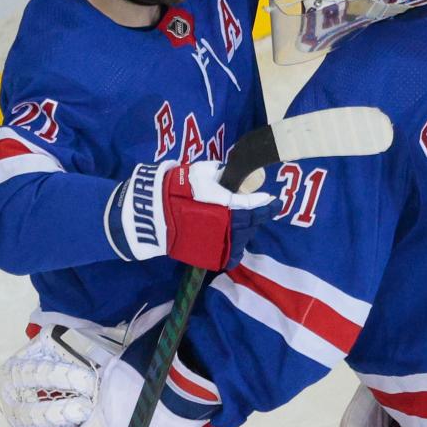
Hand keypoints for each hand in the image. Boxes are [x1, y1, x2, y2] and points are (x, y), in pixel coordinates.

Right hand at [106, 160, 274, 270]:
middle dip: (259, 216)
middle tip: (264, 210)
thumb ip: (218, 172)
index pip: (253, 206)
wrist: (153, 214)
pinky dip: (236, 248)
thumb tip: (227, 171)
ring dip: (248, 230)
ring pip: (243, 239)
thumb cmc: (177, 189)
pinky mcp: (209, 254)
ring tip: (250, 223)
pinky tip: (237, 240)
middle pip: (251, 223)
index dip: (265, 203)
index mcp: (227, 205)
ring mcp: (218, 243)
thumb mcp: (200, 172)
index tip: (273, 200)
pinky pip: (230, 255)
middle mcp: (227, 226)